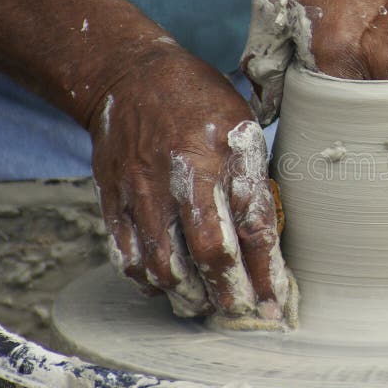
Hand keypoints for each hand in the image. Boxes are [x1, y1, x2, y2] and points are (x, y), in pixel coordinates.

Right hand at [89, 46, 292, 324]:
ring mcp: (143, 190)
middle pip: (210, 254)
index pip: (253, 228)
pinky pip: (127, 255)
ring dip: (188, 295)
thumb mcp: (242, 125)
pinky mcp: (113, 198)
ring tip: (203, 303)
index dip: (265, 272)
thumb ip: (253, 178)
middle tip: (239, 311)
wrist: (130, 75)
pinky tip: (166, 285)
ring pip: (164, 265)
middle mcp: (183, 177)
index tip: (274, 301)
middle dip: (228, 293)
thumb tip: (267, 235)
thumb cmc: (199, 101)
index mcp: (225, 156)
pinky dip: (148, 281)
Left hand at [241, 0, 387, 124]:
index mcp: (336, 56)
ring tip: (342, 63)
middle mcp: (374, 69)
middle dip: (327, 107)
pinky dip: (372, 83)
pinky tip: (363, 54)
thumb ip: (264, 51)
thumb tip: (262, 96)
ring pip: (370, 107)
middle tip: (316, 80)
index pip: (312, 112)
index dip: (300, 108)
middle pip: (344, 115)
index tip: (294, 95)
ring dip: (352, 96)